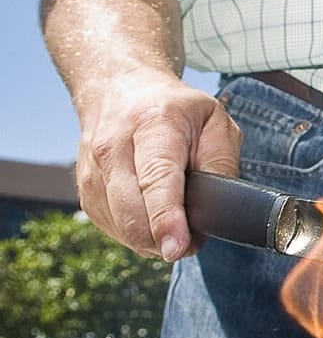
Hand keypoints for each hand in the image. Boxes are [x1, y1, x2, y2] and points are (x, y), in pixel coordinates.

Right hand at [73, 69, 239, 260]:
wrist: (121, 90)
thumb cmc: (177, 110)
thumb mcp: (217, 122)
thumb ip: (223, 164)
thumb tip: (218, 210)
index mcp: (153, 123)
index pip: (156, 178)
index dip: (166, 218)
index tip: (176, 247)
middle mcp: (113, 146)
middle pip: (132, 211)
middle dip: (164, 239)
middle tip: (194, 241)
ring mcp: (92, 169)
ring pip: (121, 227)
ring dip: (153, 239)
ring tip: (178, 223)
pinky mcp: (85, 191)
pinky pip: (113, 229)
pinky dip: (137, 235)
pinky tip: (154, 218)